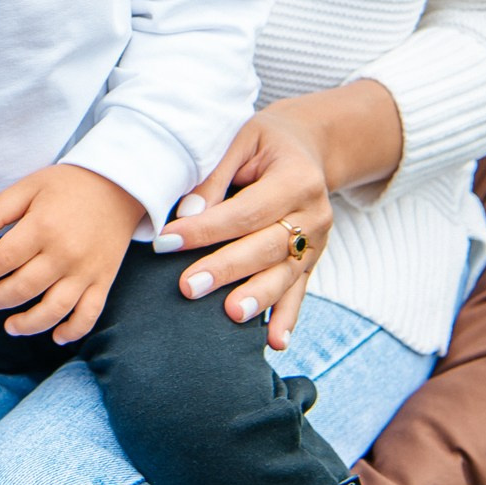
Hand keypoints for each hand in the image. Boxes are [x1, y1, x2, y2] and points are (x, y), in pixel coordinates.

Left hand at [0, 165, 143, 344]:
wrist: (119, 186)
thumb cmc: (68, 185)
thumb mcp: (29, 186)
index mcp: (43, 227)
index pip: (3, 259)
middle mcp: (64, 253)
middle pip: (23, 289)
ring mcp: (86, 271)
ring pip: (53, 310)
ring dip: (28, 324)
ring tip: (10, 326)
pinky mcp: (104, 280)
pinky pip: (89, 314)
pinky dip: (73, 331)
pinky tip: (56, 336)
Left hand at [150, 82, 398, 350]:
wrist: (309, 147)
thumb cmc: (264, 142)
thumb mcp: (240, 141)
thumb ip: (215, 176)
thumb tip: (187, 214)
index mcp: (297, 178)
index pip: (247, 211)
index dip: (207, 229)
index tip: (167, 241)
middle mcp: (315, 213)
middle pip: (267, 247)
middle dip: (226, 268)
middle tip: (188, 287)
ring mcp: (319, 242)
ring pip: (286, 274)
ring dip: (258, 297)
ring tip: (232, 315)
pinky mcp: (313, 261)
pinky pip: (300, 292)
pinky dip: (288, 318)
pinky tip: (276, 343)